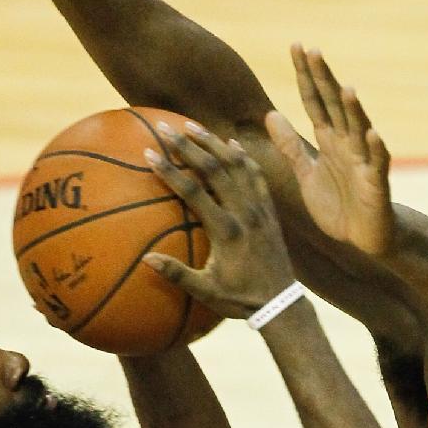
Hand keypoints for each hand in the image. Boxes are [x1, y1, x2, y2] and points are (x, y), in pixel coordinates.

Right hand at [146, 125, 295, 319]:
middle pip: (215, 169)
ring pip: (237, 166)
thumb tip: (146, 259)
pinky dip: (244, 157)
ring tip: (192, 126)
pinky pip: (257, 176)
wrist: (281, 302)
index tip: (150, 153)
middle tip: (165, 127)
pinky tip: (231, 143)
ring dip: (214, 143)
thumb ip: (177, 274)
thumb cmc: (240, 299)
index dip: (171, 171)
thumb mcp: (206, 292)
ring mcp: (259, 209)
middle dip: (188, 146)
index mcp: (226, 231)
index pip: (193, 192)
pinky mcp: (269, 210)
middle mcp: (244, 213)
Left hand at [267, 45, 395, 256]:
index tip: (296, 46)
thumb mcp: (306, 174)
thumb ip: (290, 146)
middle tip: (312, 50)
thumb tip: (270, 115)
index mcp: (328, 140)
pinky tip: (371, 132)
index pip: (314, 100)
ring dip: (353, 109)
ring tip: (345, 88)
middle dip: (323, 79)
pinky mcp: (376, 183)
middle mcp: (347, 144)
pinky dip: (375, 148)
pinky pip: (377, 162)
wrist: (364, 239)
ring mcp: (363, 162)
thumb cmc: (338, 206)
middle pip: (334, 105)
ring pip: (358, 129)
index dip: (305, 75)